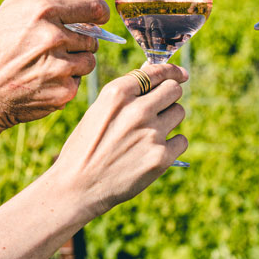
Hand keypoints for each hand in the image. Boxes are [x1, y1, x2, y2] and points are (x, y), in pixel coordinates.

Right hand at [0, 0, 107, 139]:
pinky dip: (65, 82)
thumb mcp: (16, 9)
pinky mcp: (63, 91)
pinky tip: (42, 81)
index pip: (95, 7)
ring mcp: (60, 66)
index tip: (97, 17)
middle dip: (79, 41)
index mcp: (44, 10)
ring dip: (74, 63)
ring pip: (89, 60)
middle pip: (93, 36)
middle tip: (54, 48)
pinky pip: (78, 81)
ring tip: (47, 65)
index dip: (99, 12)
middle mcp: (54, 37)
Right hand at [52, 63, 188, 218]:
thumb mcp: (100, 110)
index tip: (181, 74)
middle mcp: (137, 110)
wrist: (77, 188)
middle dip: (170, 95)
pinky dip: (172, 145)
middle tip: (162, 106)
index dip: (171, 71)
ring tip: (149, 133)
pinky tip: (153, 151)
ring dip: (169, 119)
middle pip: (174, 89)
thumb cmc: (86, 146)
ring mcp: (151, 134)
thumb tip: (152, 70)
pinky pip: (181, 140)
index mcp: (117, 93)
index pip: (156, 72)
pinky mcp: (161, 158)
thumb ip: (127, 91)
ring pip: (179, 112)